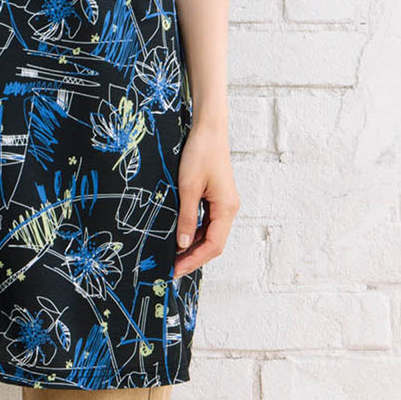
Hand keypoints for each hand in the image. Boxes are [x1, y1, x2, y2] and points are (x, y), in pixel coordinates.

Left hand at [172, 121, 239, 278]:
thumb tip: (181, 244)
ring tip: (173, 256)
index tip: (176, 270)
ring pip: (209, 233)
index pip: (213, 245)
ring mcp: (224, 203)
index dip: (194, 260)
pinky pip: (207, 221)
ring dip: (193, 245)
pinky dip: (194, 231)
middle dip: (193, 256)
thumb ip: (185, 217)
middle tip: (172, 268)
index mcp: (226, 208)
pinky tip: (180, 235)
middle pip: (213, 242)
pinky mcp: (216, 197)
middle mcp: (229, 208)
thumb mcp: (188, 187)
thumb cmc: (200, 153)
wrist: (209, 129)